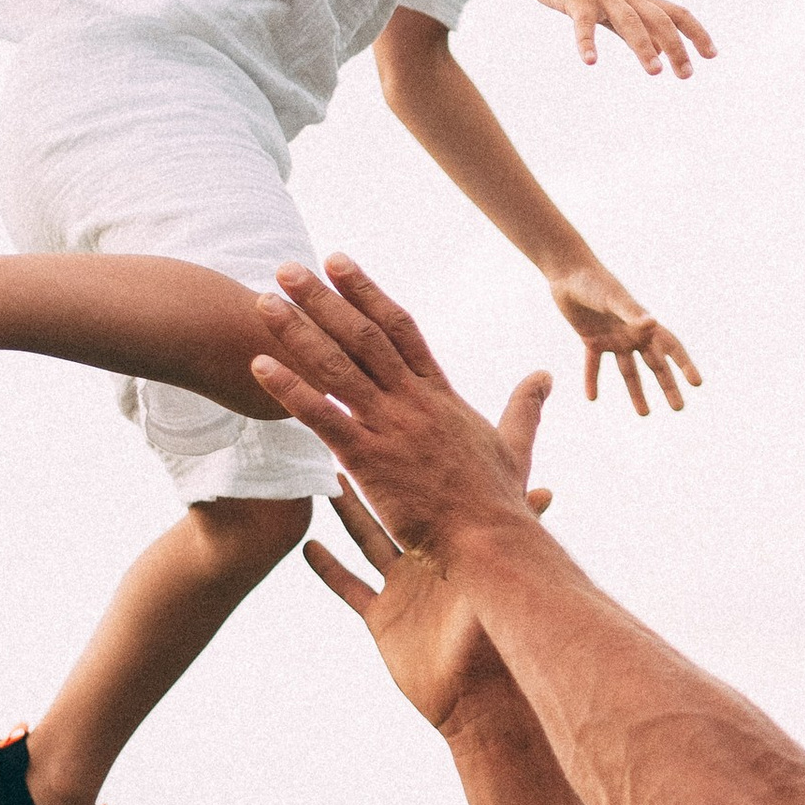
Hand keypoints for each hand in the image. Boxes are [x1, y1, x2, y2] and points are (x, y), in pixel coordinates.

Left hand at [251, 255, 547, 558]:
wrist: (488, 540)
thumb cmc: (499, 502)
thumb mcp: (515, 445)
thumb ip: (524, 407)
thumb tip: (545, 376)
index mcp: (441, 394)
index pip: (400, 328)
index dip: (367, 293)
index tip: (339, 263)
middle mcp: (413, 401)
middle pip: (362, 335)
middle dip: (322, 298)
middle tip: (286, 269)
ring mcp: (390, 427)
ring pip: (337, 367)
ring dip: (298, 331)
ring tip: (263, 302)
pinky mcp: (368, 459)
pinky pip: (322, 416)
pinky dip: (290, 388)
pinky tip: (259, 365)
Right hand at [303, 404, 554, 732]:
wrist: (482, 700)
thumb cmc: (500, 638)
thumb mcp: (502, 577)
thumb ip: (520, 533)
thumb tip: (549, 490)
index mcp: (456, 545)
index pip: (436, 493)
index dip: (424, 461)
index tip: (411, 420)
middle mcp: (431, 560)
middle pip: (400, 506)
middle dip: (382, 473)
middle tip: (360, 432)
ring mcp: (405, 589)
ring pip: (369, 538)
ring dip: (349, 510)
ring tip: (325, 474)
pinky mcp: (383, 620)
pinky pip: (349, 587)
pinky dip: (328, 566)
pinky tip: (306, 543)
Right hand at [514, 0, 715, 77]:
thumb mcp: (617, 10)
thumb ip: (640, 30)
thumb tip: (663, 52)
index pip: (677, 13)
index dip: (697, 32)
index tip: (712, 55)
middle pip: (660, 20)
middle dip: (676, 47)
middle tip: (686, 75)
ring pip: (630, 21)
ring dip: (644, 46)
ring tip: (655, 72)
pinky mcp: (577, 0)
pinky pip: (584, 23)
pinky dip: (587, 43)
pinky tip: (590, 62)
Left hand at [550, 258, 701, 414]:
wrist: (568, 272)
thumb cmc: (595, 282)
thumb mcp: (613, 299)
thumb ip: (632, 313)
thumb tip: (652, 324)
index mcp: (644, 324)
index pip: (671, 348)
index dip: (684, 365)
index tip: (697, 384)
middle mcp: (633, 333)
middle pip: (655, 365)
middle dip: (667, 386)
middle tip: (679, 408)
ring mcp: (613, 338)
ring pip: (628, 371)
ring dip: (636, 392)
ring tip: (644, 414)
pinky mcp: (592, 340)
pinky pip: (594, 365)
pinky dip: (593, 379)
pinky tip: (592, 398)